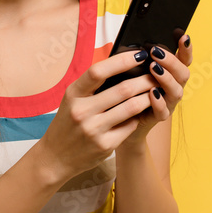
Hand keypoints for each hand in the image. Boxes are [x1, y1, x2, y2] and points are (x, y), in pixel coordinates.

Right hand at [38, 42, 190, 182]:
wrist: (55, 157)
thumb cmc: (67, 123)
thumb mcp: (71, 100)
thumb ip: (92, 86)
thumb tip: (123, 66)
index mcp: (73, 94)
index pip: (98, 71)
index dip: (122, 60)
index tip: (140, 54)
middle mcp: (82, 111)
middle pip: (123, 89)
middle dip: (144, 79)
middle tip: (156, 74)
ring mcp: (94, 130)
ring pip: (132, 107)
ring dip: (148, 97)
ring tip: (155, 90)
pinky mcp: (105, 145)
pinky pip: (130, 126)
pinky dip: (138, 117)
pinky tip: (141, 112)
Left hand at [118, 34, 193, 148]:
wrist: (123, 118)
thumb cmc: (130, 88)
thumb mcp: (134, 70)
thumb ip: (140, 60)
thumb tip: (136, 43)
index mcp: (171, 74)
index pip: (184, 60)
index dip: (186, 49)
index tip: (183, 35)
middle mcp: (174, 87)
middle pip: (183, 74)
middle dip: (171, 61)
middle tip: (156, 52)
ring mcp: (168, 103)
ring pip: (176, 91)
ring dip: (166, 78)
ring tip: (154, 68)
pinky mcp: (159, 117)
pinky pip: (163, 111)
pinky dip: (159, 101)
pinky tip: (152, 92)